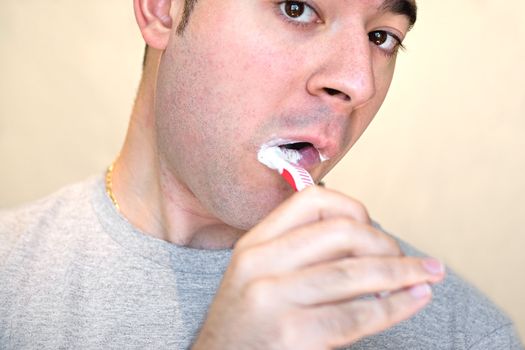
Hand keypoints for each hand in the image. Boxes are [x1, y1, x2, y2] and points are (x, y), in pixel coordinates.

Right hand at [192, 187, 444, 349]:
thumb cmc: (248, 325)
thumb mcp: (258, 276)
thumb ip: (300, 252)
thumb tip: (366, 236)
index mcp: (254, 243)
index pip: (313, 201)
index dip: (355, 209)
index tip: (374, 228)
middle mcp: (259, 264)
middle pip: (340, 232)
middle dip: (385, 244)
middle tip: (406, 260)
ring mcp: (272, 298)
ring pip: (354, 273)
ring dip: (402, 272)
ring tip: (427, 275)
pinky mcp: (291, 334)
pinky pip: (356, 315)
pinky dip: (395, 307)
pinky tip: (414, 300)